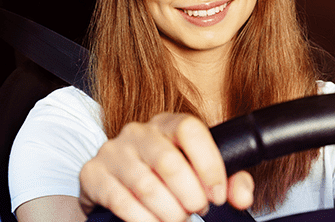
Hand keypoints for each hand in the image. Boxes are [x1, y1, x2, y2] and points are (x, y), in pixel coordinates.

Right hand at [78, 113, 254, 221]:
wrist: (116, 185)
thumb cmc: (165, 178)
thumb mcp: (199, 173)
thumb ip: (229, 181)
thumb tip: (242, 196)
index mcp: (168, 123)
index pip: (191, 130)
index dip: (209, 164)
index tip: (217, 194)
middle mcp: (138, 132)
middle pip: (169, 162)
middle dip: (190, 195)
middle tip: (197, 210)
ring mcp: (113, 151)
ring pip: (147, 185)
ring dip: (169, 212)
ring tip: (178, 219)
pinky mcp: (93, 174)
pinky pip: (121, 200)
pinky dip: (144, 219)